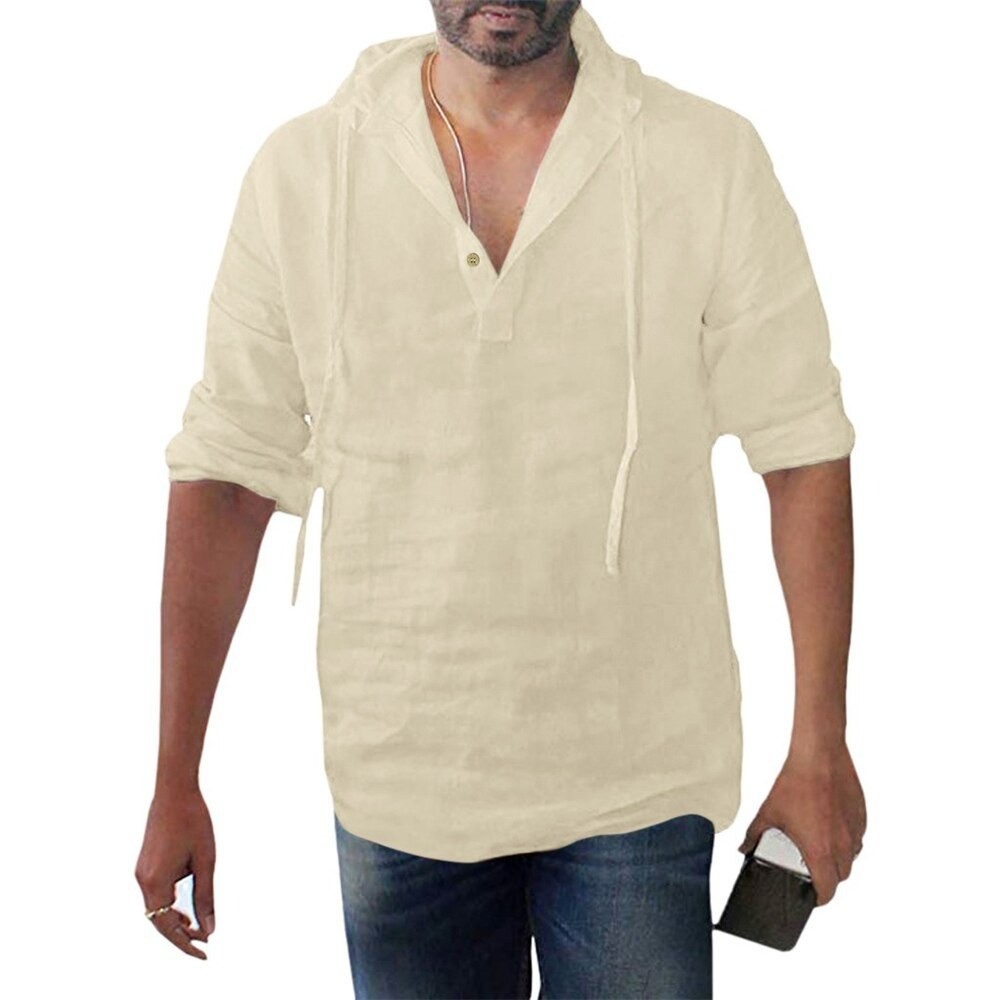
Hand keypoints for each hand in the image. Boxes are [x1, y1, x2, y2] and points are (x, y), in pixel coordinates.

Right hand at [135, 787, 215, 958]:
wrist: (174, 791)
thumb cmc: (194, 822)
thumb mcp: (206, 861)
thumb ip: (206, 896)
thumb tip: (209, 927)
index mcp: (156, 881)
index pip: (167, 926)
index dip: (185, 943)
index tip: (205, 952)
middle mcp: (143, 880)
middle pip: (158, 921)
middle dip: (180, 935)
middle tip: (204, 942)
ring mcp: (141, 873)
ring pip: (155, 909)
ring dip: (175, 921)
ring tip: (198, 928)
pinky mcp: (144, 865)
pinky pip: (155, 894)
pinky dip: (170, 905)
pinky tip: (186, 908)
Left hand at [738, 742, 865, 905]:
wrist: (818, 756)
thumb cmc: (796, 783)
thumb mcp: (768, 812)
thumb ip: (754, 835)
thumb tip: (744, 848)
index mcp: (820, 851)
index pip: (827, 891)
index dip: (819, 899)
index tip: (812, 897)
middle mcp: (843, 846)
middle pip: (841, 876)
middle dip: (828, 878)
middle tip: (812, 870)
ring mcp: (855, 831)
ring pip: (852, 857)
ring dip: (839, 858)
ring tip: (820, 846)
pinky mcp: (861, 816)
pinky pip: (857, 837)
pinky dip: (847, 838)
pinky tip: (830, 825)